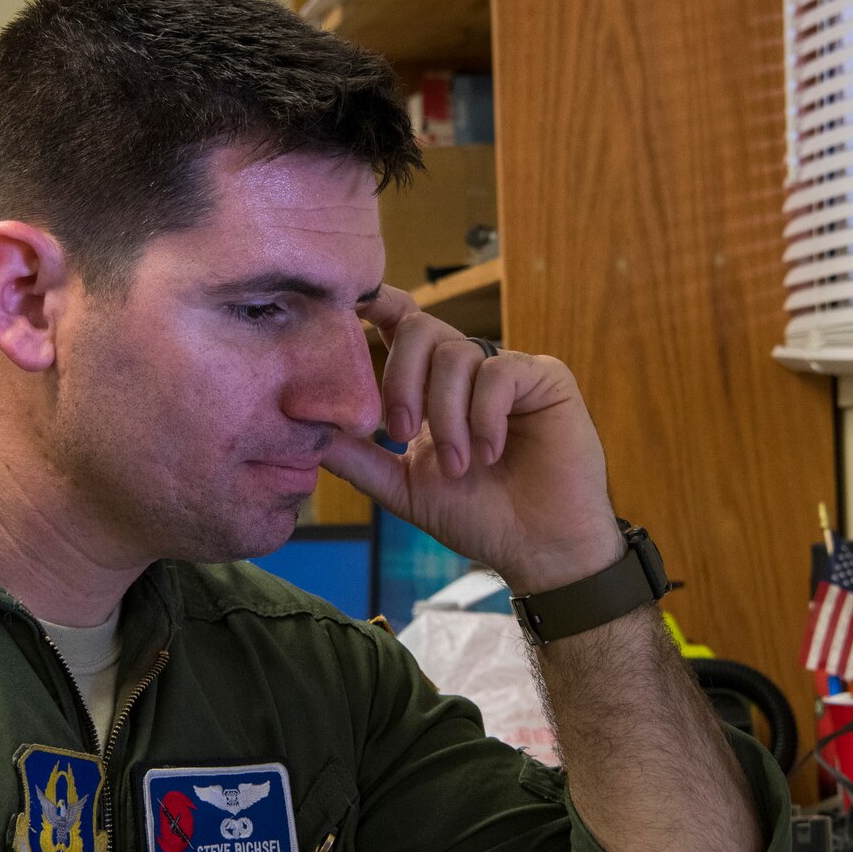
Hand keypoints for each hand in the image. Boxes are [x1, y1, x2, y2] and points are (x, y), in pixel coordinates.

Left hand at [318, 287, 623, 593]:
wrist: (535, 548)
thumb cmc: (477, 517)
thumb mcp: (403, 486)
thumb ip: (358, 458)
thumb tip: (308, 432)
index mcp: (432, 386)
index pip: (401, 325)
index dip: (376, 304)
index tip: (348, 304)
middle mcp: (468, 369)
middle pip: (419, 328)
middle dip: (400, 380)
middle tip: (402, 433)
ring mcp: (506, 370)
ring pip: (455, 354)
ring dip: (446, 417)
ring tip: (459, 465)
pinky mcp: (544, 378)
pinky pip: (498, 373)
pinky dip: (484, 417)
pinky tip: (489, 453)